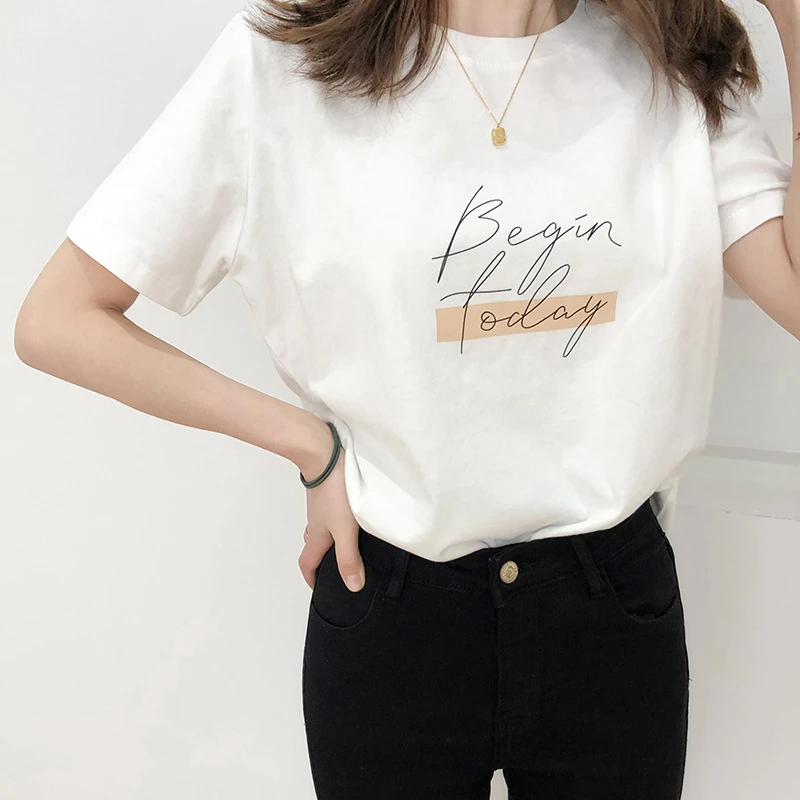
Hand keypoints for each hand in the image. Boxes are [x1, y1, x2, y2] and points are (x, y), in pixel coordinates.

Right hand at [296, 424, 364, 593]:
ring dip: (330, 538)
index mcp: (316, 535)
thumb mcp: (345, 530)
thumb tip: (352, 586)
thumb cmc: (334, 493)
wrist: (325, 455)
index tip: (318, 588)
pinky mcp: (327, 490)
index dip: (310, 578)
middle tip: (335, 566)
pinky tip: (351, 515)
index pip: (307, 563)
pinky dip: (336, 519)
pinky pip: (329, 511)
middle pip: (313, 545)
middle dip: (321, 558)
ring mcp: (320, 505)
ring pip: (321, 527)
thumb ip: (349, 557)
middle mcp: (315, 521)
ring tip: (347, 542)